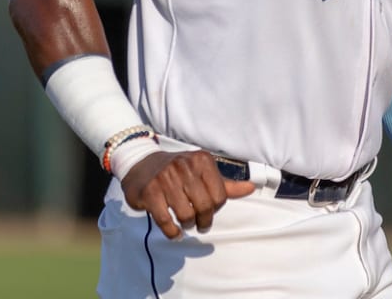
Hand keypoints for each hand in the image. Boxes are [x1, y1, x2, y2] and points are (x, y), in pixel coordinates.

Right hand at [121, 151, 255, 239]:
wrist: (140, 164)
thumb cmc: (177, 171)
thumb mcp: (202, 172)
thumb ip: (226, 184)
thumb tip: (252, 188)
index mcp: (201, 160)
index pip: (220, 195)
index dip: (216, 208)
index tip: (208, 211)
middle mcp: (184, 166)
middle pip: (205, 207)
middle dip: (203, 221)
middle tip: (199, 224)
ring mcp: (165, 178)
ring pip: (186, 215)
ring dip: (187, 225)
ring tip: (185, 224)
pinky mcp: (149, 192)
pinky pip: (165, 221)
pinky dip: (172, 232)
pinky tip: (174, 232)